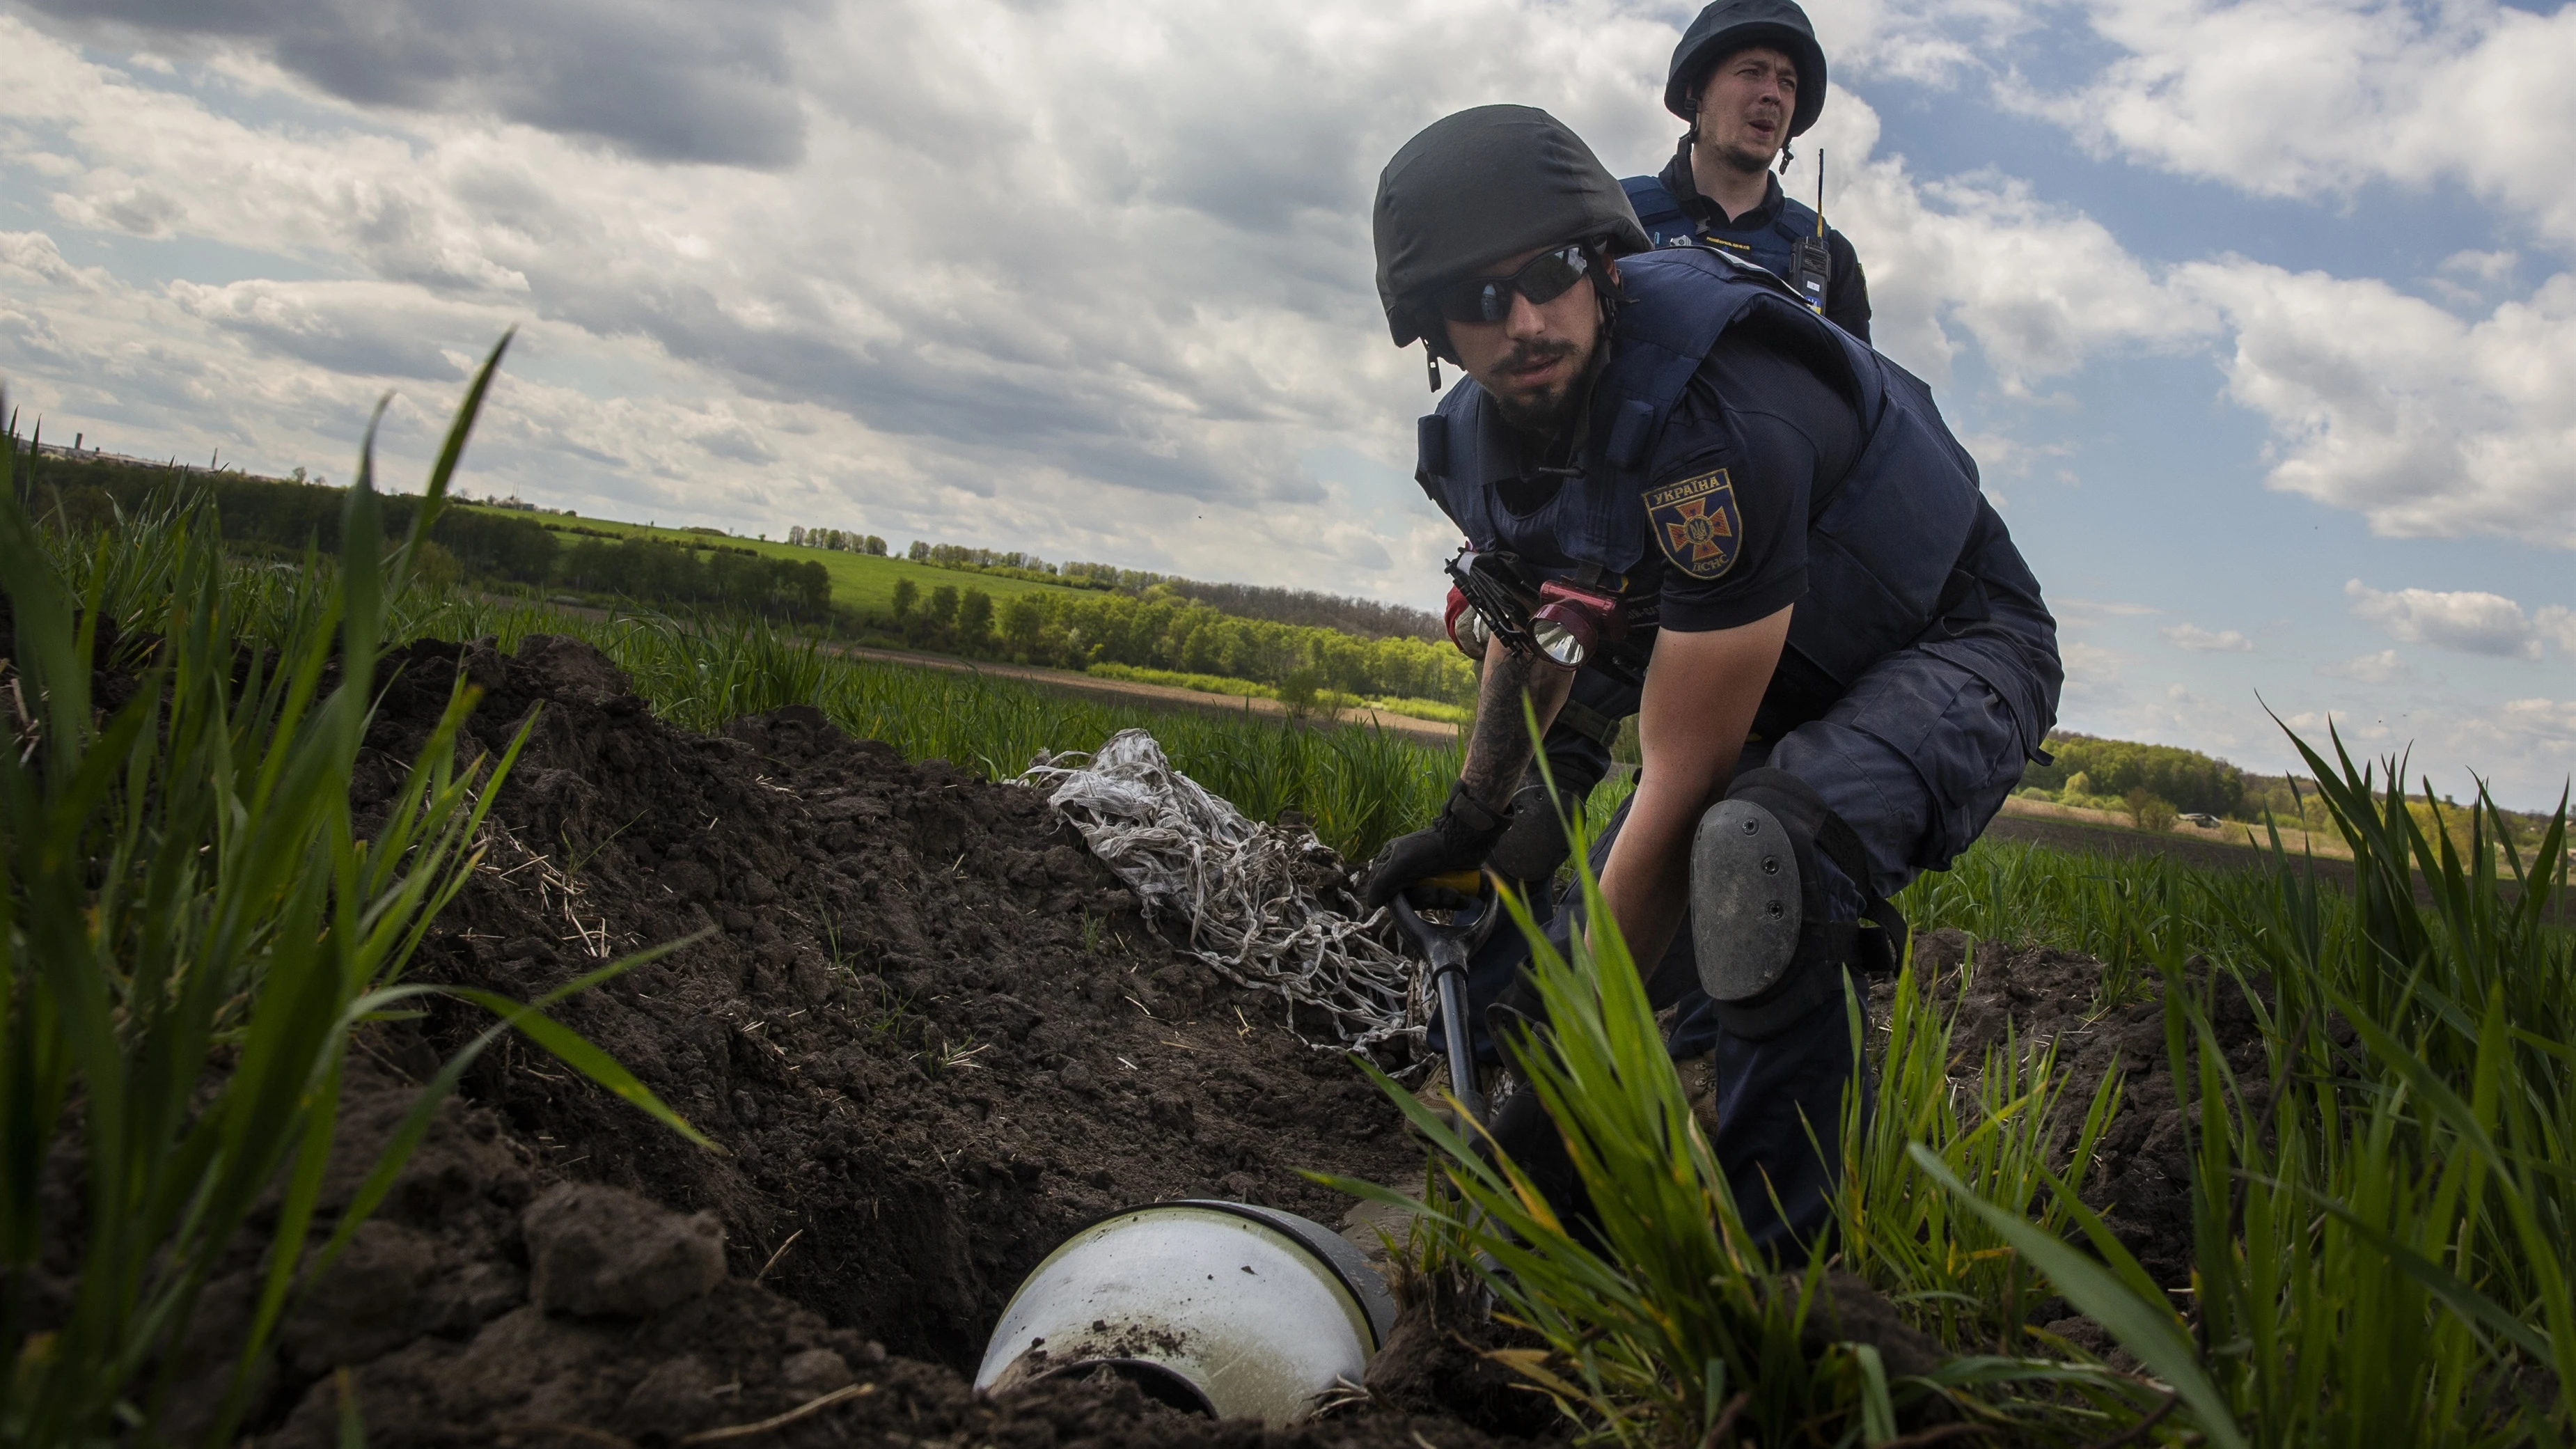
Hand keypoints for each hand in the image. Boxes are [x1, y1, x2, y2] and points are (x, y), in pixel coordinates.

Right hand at [1359, 783, 1509, 910]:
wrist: (1465, 839)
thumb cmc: (1429, 849)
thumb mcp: (1400, 865)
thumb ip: (1382, 884)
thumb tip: (1371, 903)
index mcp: (1390, 860)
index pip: (1384, 889)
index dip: (1397, 898)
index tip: (1409, 897)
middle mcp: (1406, 868)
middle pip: (1408, 898)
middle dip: (1425, 899)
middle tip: (1437, 892)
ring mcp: (1425, 874)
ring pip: (1427, 900)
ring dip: (1441, 899)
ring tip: (1452, 892)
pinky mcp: (1443, 879)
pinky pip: (1443, 898)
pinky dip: (1452, 899)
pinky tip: (1460, 896)